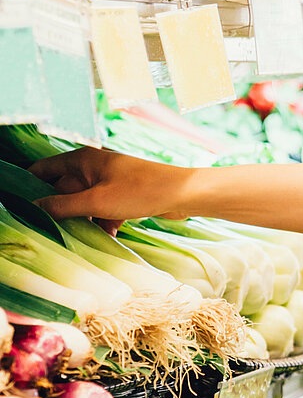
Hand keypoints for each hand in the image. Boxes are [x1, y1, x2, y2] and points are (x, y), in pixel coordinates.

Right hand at [30, 147, 194, 223]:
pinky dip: (104, 222)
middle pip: (65, 189)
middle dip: (60, 209)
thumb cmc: (141, 191)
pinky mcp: (125, 195)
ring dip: (84, 220)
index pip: (45, 169)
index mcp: (83, 159)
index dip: (31, 185)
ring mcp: (111, 181)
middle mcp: (94, 167)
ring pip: (86, 202)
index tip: (23, 205)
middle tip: (52, 229)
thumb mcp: (96, 201)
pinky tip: (108, 236)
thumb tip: (34, 207)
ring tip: (79, 237)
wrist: (184, 194)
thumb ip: (62, 205)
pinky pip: (105, 210)